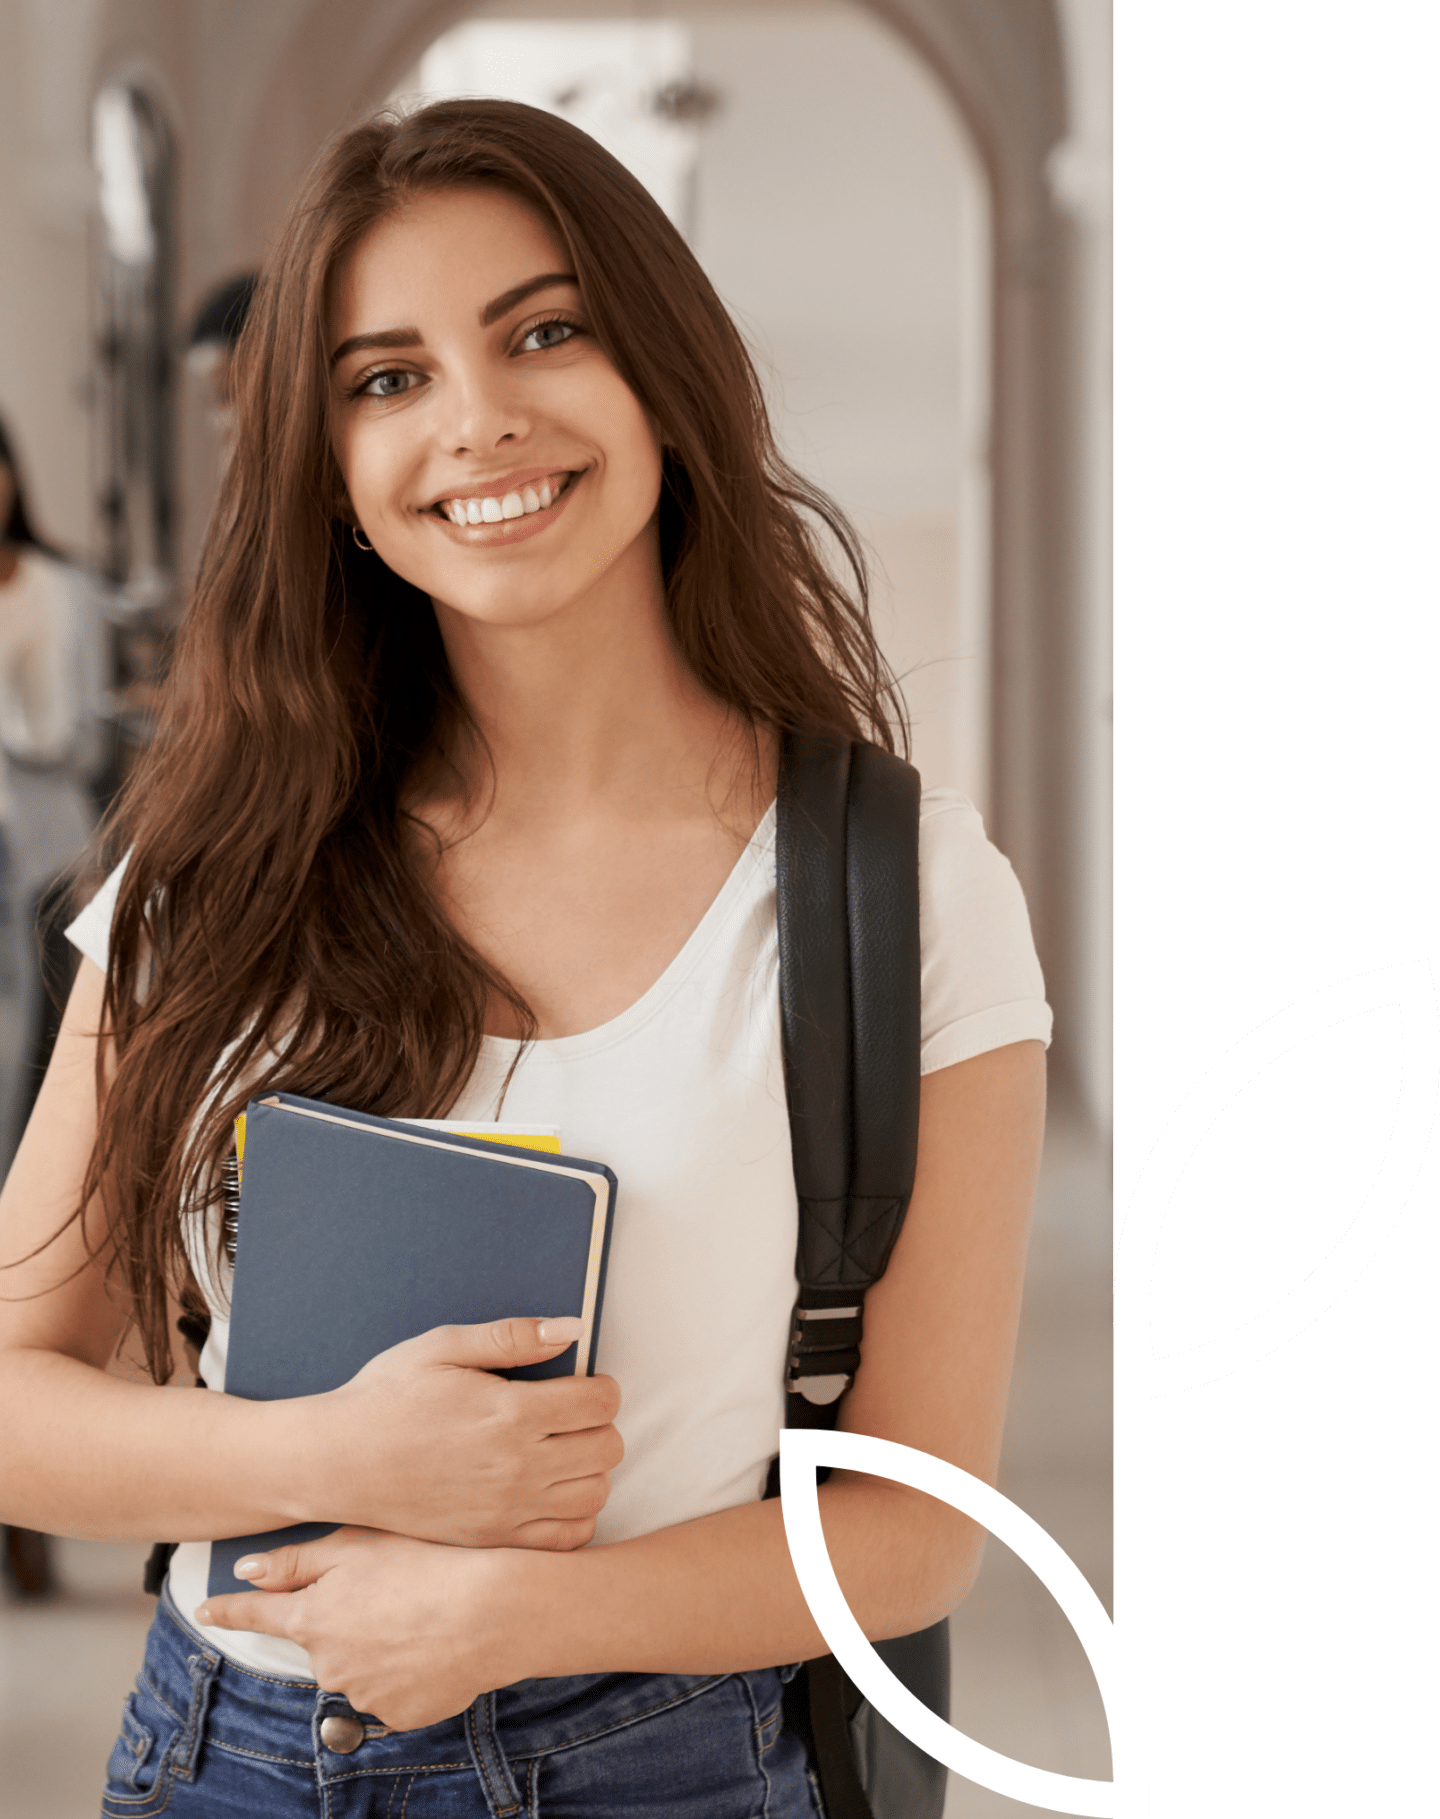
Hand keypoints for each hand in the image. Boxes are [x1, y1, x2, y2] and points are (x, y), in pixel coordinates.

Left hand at [198, 1528, 544, 1729]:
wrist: (495, 1611)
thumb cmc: (430, 1562)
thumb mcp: (359, 1542)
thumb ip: (297, 1560)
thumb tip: (247, 1572)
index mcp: (314, 1619)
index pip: (257, 1615)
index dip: (229, 1610)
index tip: (207, 1609)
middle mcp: (330, 1664)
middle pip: (320, 1639)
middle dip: (343, 1617)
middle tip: (390, 1586)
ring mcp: (365, 1694)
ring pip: (359, 1663)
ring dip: (378, 1642)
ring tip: (423, 1610)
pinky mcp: (402, 1714)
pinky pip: (392, 1688)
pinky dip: (407, 1667)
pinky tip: (435, 1641)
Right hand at [304, 1316, 622, 1548]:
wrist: (339, 1463)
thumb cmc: (387, 1398)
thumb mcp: (442, 1348)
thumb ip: (512, 1337)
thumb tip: (572, 1328)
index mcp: (510, 1413)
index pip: (600, 1402)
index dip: (600, 1386)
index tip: (582, 1385)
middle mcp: (517, 1468)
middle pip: (608, 1448)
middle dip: (600, 1425)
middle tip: (572, 1416)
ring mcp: (507, 1511)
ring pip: (595, 1494)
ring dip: (591, 1470)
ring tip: (563, 1452)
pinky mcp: (494, 1540)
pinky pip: (568, 1538)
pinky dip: (575, 1515)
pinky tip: (552, 1492)